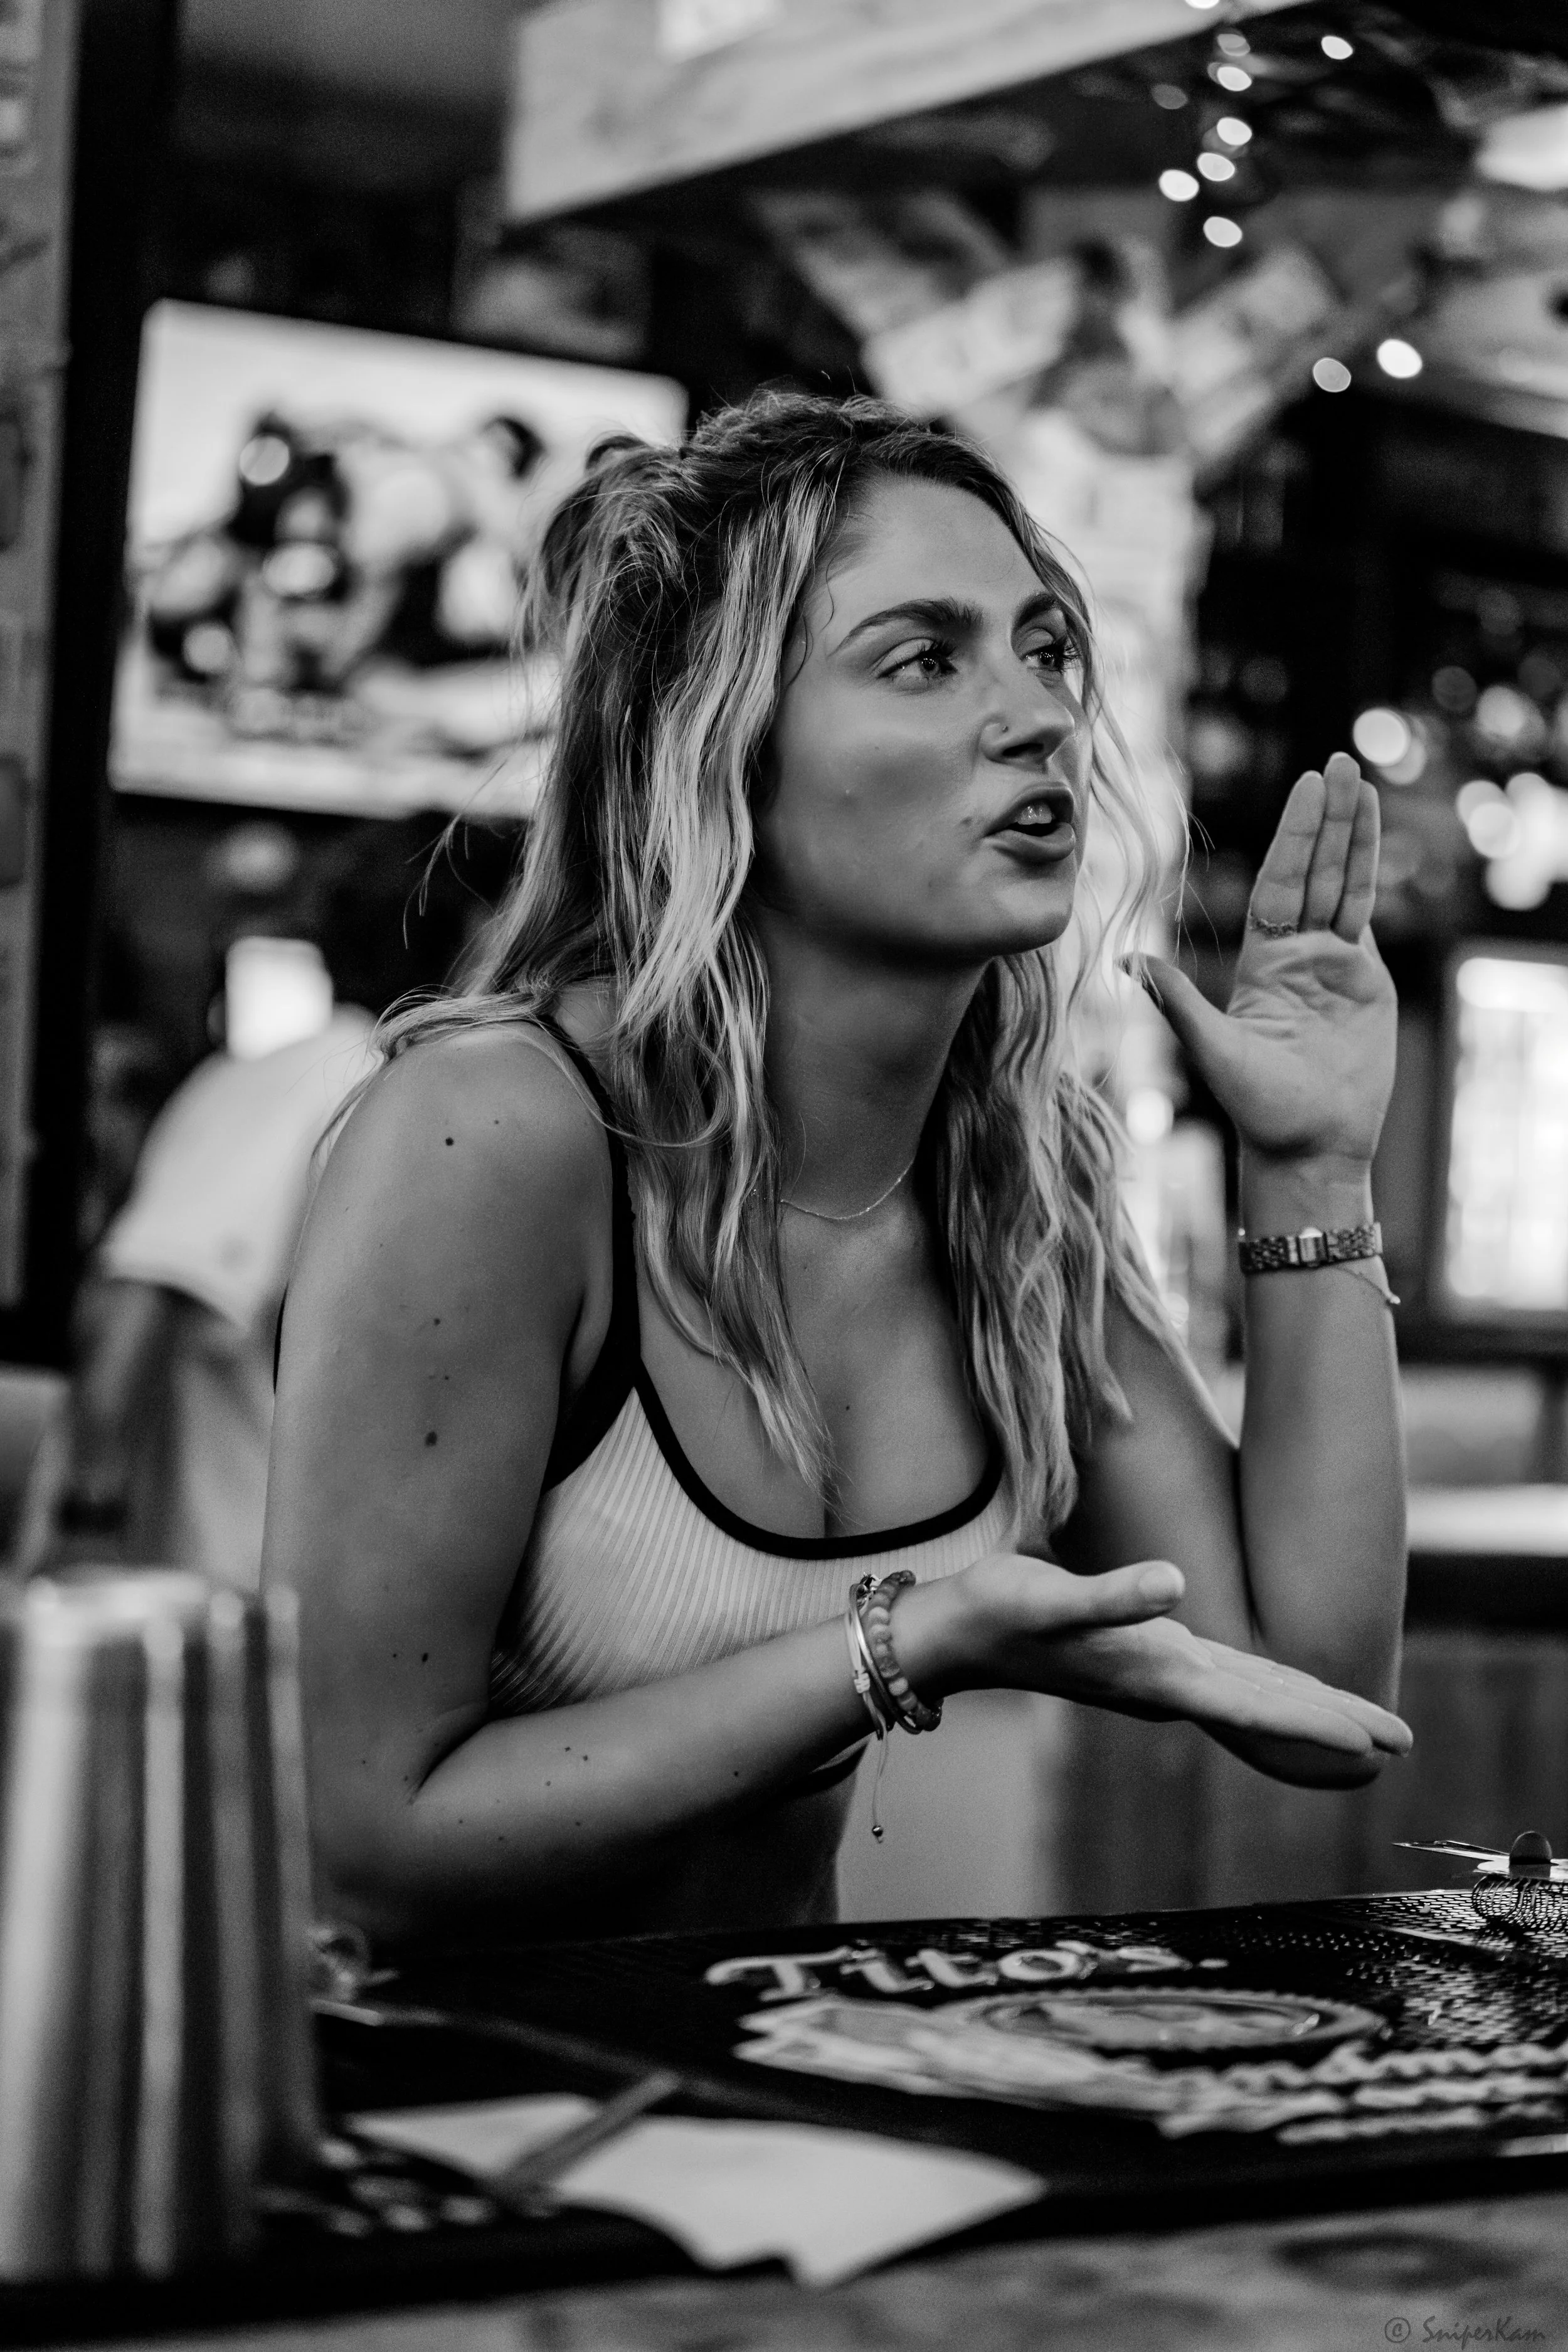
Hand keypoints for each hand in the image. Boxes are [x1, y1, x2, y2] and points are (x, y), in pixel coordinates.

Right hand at [899, 1551, 1411, 1763]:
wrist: (953, 1634)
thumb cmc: (999, 1608)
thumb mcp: (1051, 1595)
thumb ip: (1112, 1595)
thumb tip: (1174, 1584)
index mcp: (1157, 1672)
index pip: (1258, 1705)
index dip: (1321, 1722)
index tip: (1379, 1743)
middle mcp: (1164, 1683)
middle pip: (1267, 1709)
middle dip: (1335, 1724)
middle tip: (1404, 1742)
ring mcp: (1154, 1675)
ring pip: (1250, 1698)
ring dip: (1306, 1711)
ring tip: (1362, 1727)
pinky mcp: (1141, 1658)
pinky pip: (1225, 1683)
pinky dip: (1266, 1694)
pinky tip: (1278, 1693)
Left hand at [1137, 752, 1396, 1167]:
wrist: (1309, 1146)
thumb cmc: (1258, 1108)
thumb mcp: (1213, 1049)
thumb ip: (1178, 1001)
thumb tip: (1128, 963)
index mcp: (1263, 961)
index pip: (1280, 881)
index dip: (1295, 834)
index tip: (1306, 786)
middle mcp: (1298, 953)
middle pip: (1315, 870)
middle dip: (1327, 818)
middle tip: (1338, 763)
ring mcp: (1335, 964)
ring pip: (1345, 884)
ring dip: (1354, 835)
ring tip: (1362, 782)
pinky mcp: (1367, 981)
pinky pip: (1369, 914)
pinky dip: (1373, 872)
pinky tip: (1375, 834)